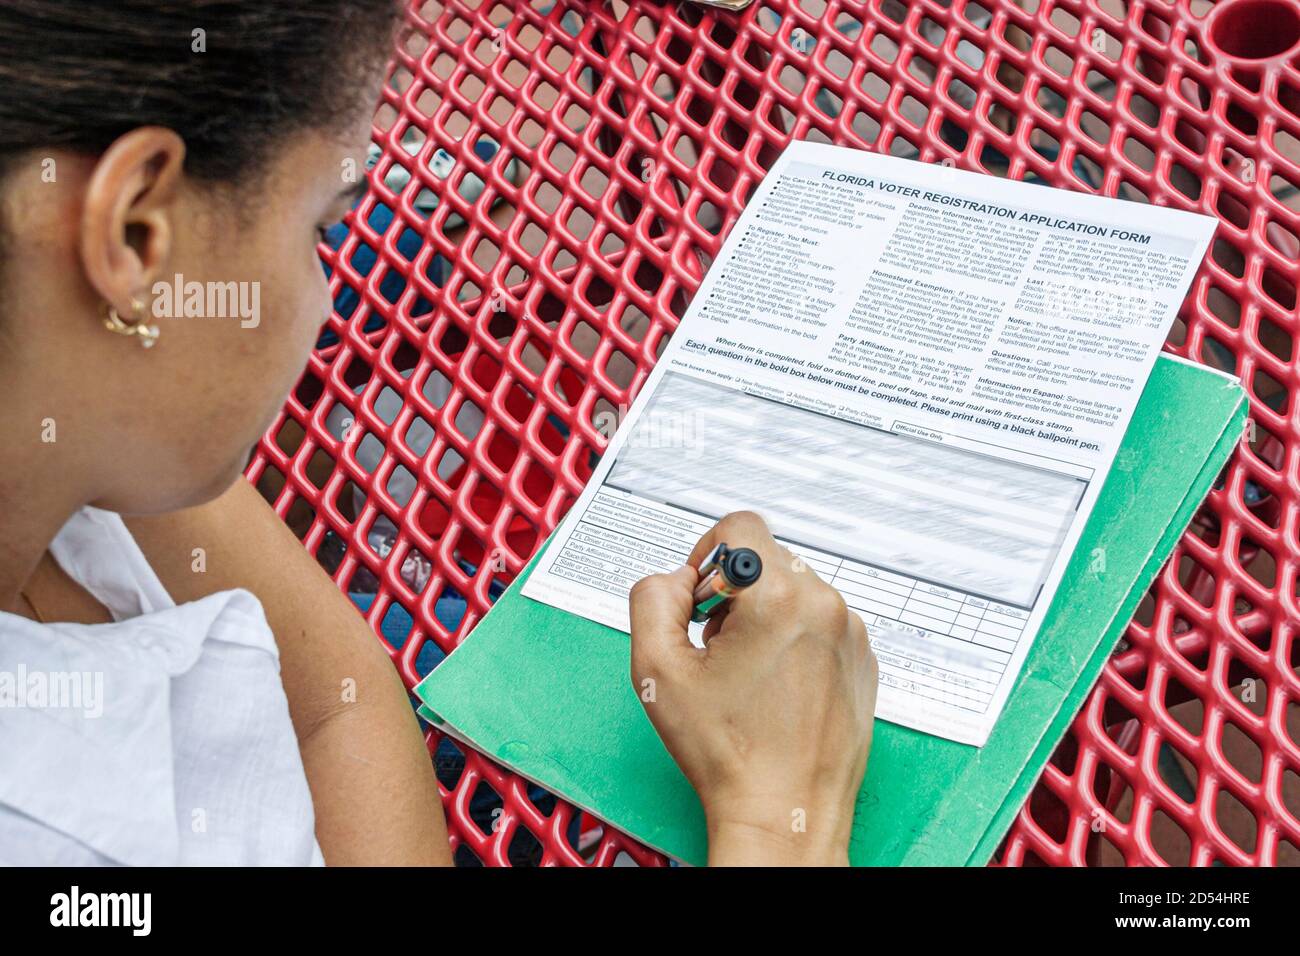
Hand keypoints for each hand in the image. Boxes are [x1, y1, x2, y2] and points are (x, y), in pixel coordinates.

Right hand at [629, 511, 876, 865]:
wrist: (784, 812)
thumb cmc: (731, 755)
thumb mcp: (658, 670)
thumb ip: (652, 599)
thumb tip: (675, 579)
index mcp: (778, 597)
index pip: (740, 527)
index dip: (706, 554)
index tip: (701, 596)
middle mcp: (825, 606)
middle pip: (768, 559)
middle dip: (734, 592)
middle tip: (716, 645)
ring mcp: (851, 634)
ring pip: (796, 590)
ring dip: (766, 615)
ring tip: (747, 671)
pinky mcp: (863, 660)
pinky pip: (822, 623)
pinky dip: (795, 640)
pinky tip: (775, 685)